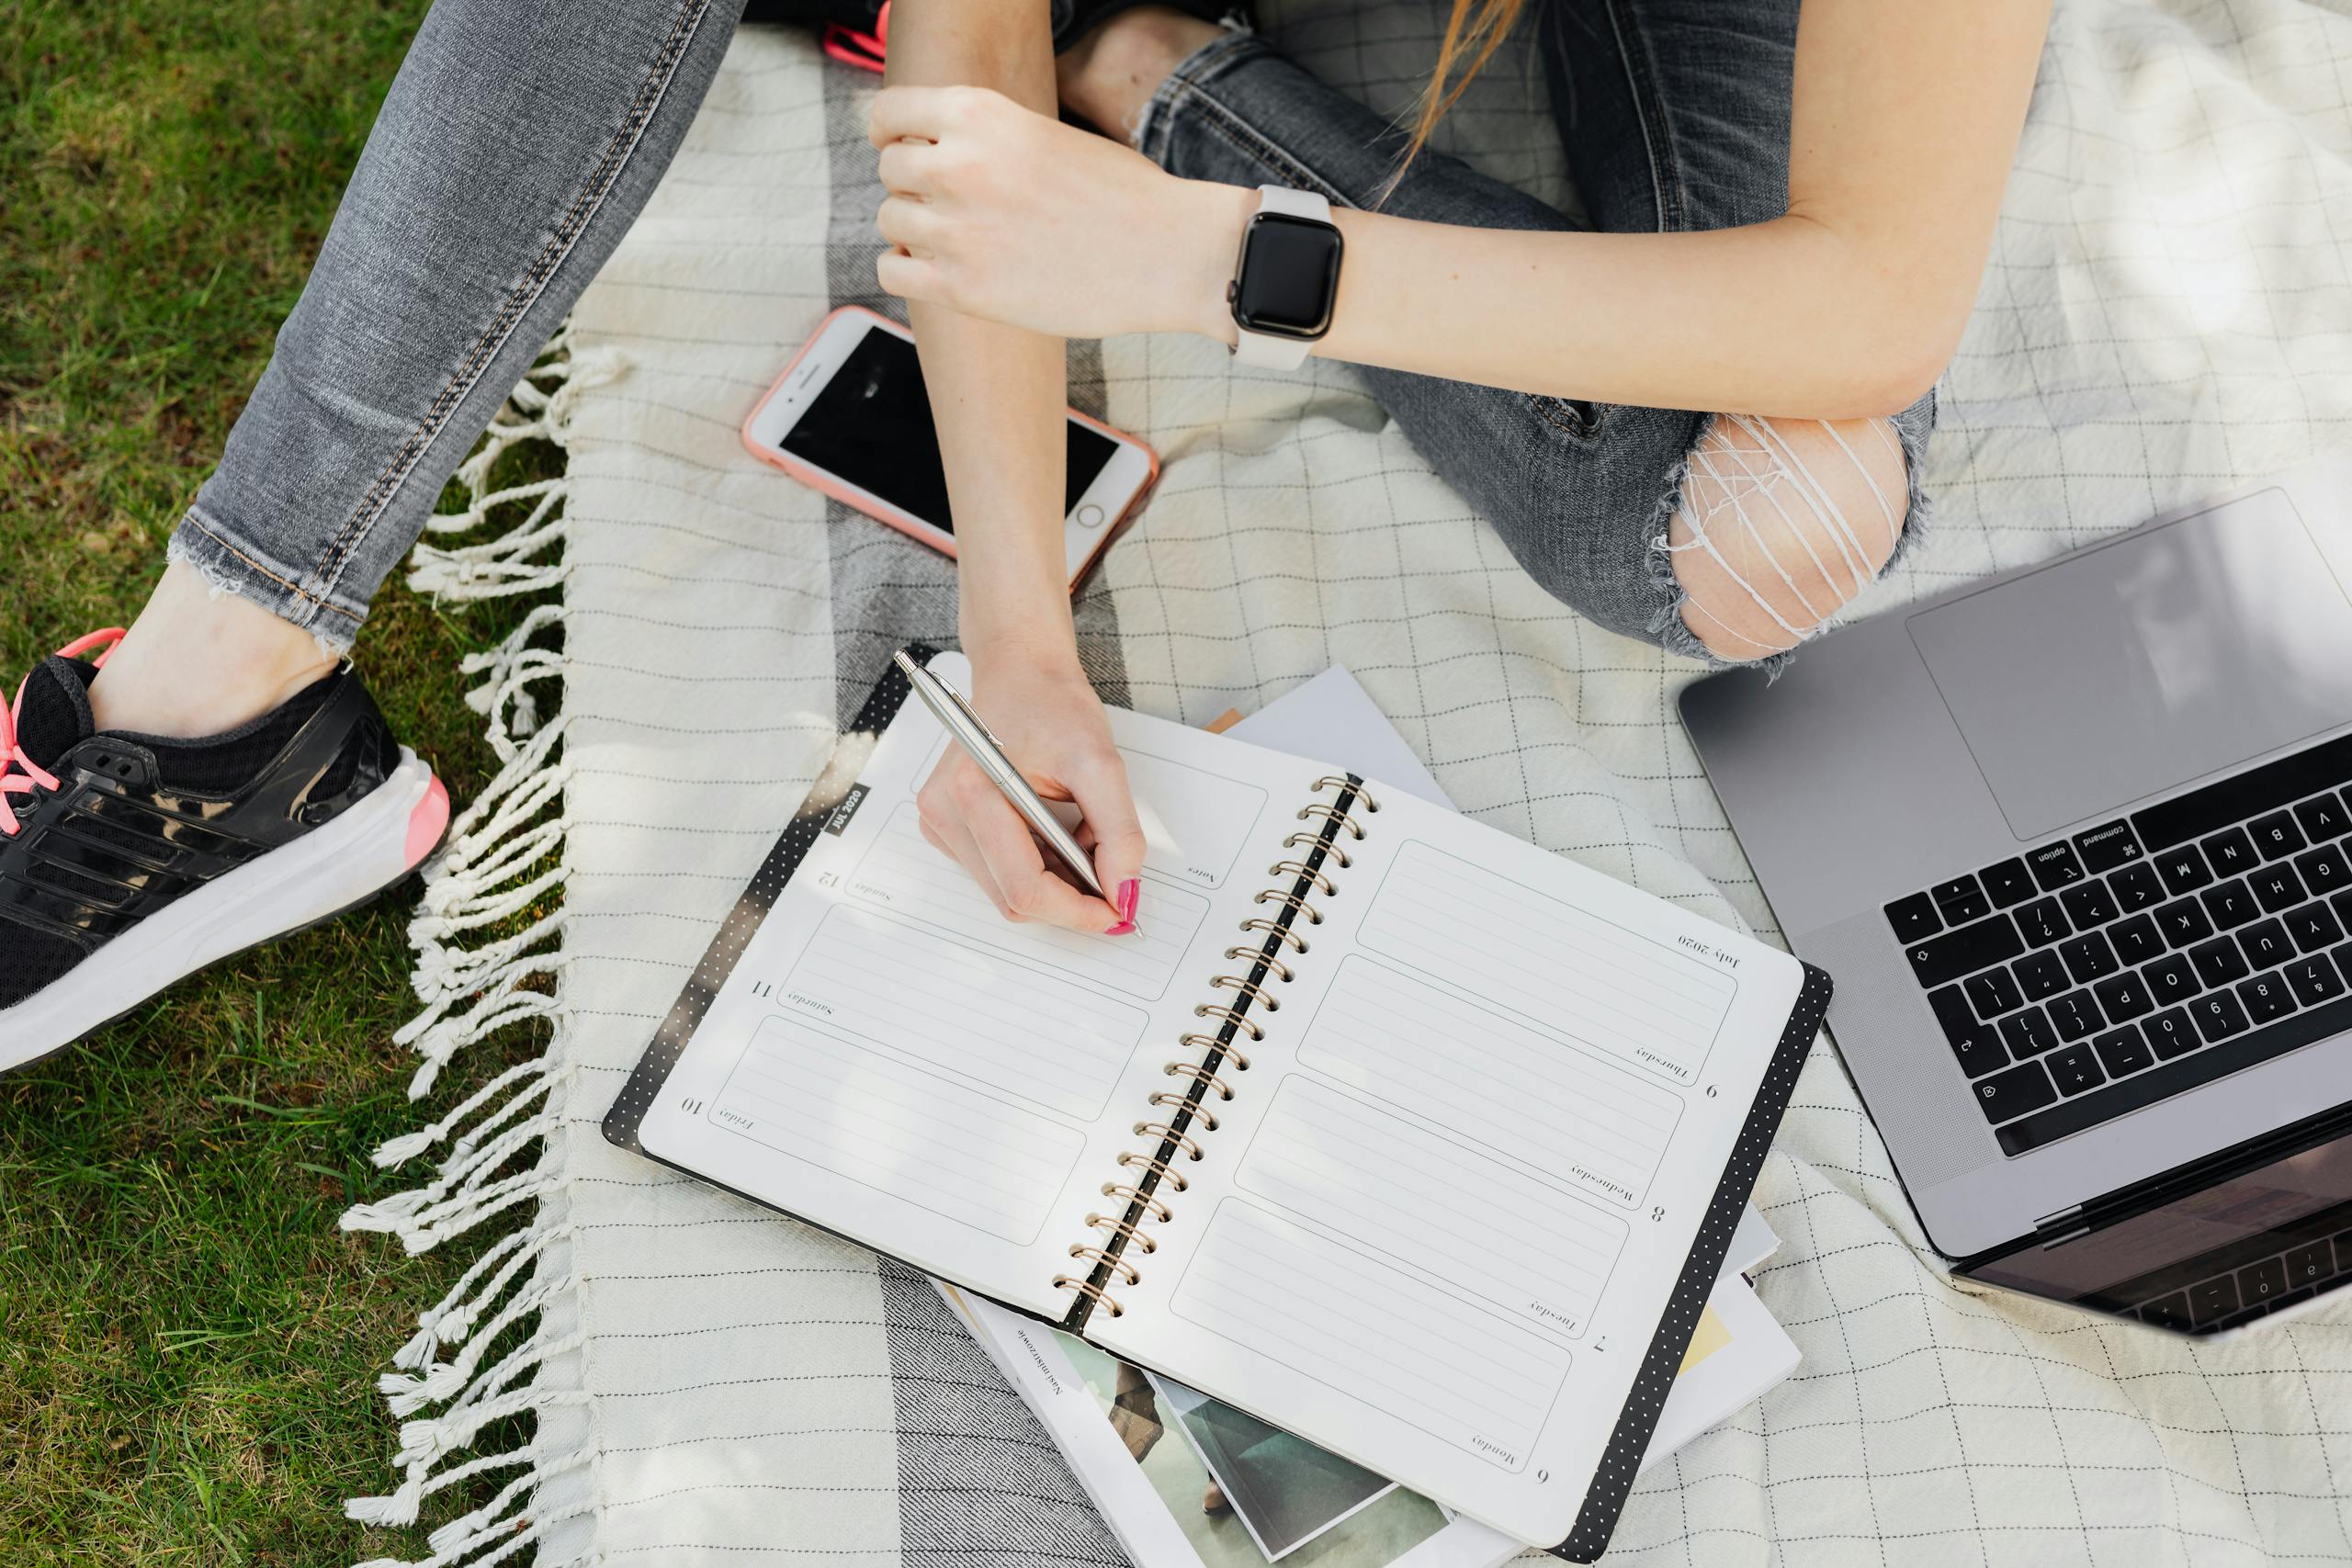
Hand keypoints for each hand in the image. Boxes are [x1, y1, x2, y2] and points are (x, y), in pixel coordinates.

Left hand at [867, 84, 1247, 342]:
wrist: (1169, 253)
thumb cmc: (1123, 195)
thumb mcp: (1046, 134)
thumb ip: (987, 138)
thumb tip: (935, 154)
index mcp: (979, 114)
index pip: (889, 112)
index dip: (891, 130)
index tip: (900, 145)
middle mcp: (959, 166)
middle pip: (890, 169)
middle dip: (914, 184)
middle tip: (953, 202)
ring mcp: (957, 230)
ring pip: (890, 219)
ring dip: (915, 227)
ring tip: (959, 237)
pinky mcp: (964, 289)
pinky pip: (892, 270)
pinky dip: (906, 267)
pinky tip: (939, 268)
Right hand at [914, 649, 1147, 934]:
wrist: (1020, 673)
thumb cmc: (1051, 704)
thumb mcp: (1100, 761)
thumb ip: (1118, 832)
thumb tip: (1123, 891)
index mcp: (973, 792)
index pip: (1025, 888)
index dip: (1077, 911)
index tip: (1117, 910)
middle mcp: (944, 812)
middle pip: (1014, 898)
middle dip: (1070, 896)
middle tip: (1110, 872)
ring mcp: (940, 822)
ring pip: (1006, 892)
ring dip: (1054, 881)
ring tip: (1077, 834)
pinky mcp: (946, 827)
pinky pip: (997, 874)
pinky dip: (1036, 867)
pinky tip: (1052, 832)